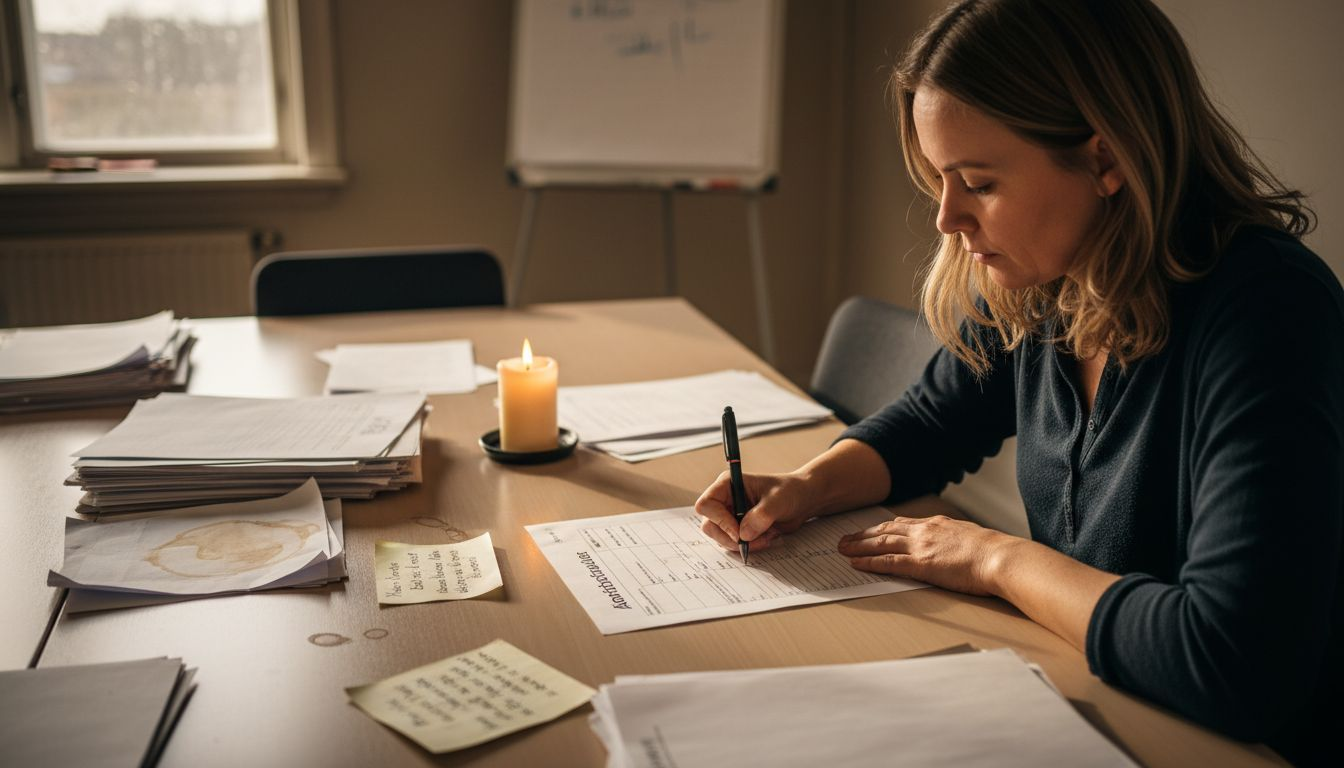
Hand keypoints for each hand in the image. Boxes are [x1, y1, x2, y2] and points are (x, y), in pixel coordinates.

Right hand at [694, 470, 815, 552]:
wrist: (801, 501)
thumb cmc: (790, 491)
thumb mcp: (778, 500)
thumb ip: (761, 515)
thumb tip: (744, 534)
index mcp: (728, 484)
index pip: (706, 504)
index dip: (719, 520)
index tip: (738, 532)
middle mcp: (725, 500)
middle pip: (709, 525)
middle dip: (729, 538)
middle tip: (751, 542)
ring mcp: (730, 515)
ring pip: (720, 537)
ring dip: (740, 544)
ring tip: (764, 538)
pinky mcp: (738, 528)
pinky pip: (733, 543)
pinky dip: (748, 546)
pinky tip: (765, 538)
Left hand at [837, 513, 1013, 595]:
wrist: (1001, 557)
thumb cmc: (994, 553)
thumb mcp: (972, 538)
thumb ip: (956, 540)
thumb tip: (954, 547)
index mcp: (937, 524)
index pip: (903, 524)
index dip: (883, 528)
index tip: (870, 530)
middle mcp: (925, 531)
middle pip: (886, 531)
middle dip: (864, 535)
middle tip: (846, 539)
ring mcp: (921, 546)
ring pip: (881, 543)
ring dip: (859, 546)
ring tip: (843, 549)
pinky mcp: (921, 564)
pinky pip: (888, 562)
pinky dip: (869, 562)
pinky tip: (856, 563)